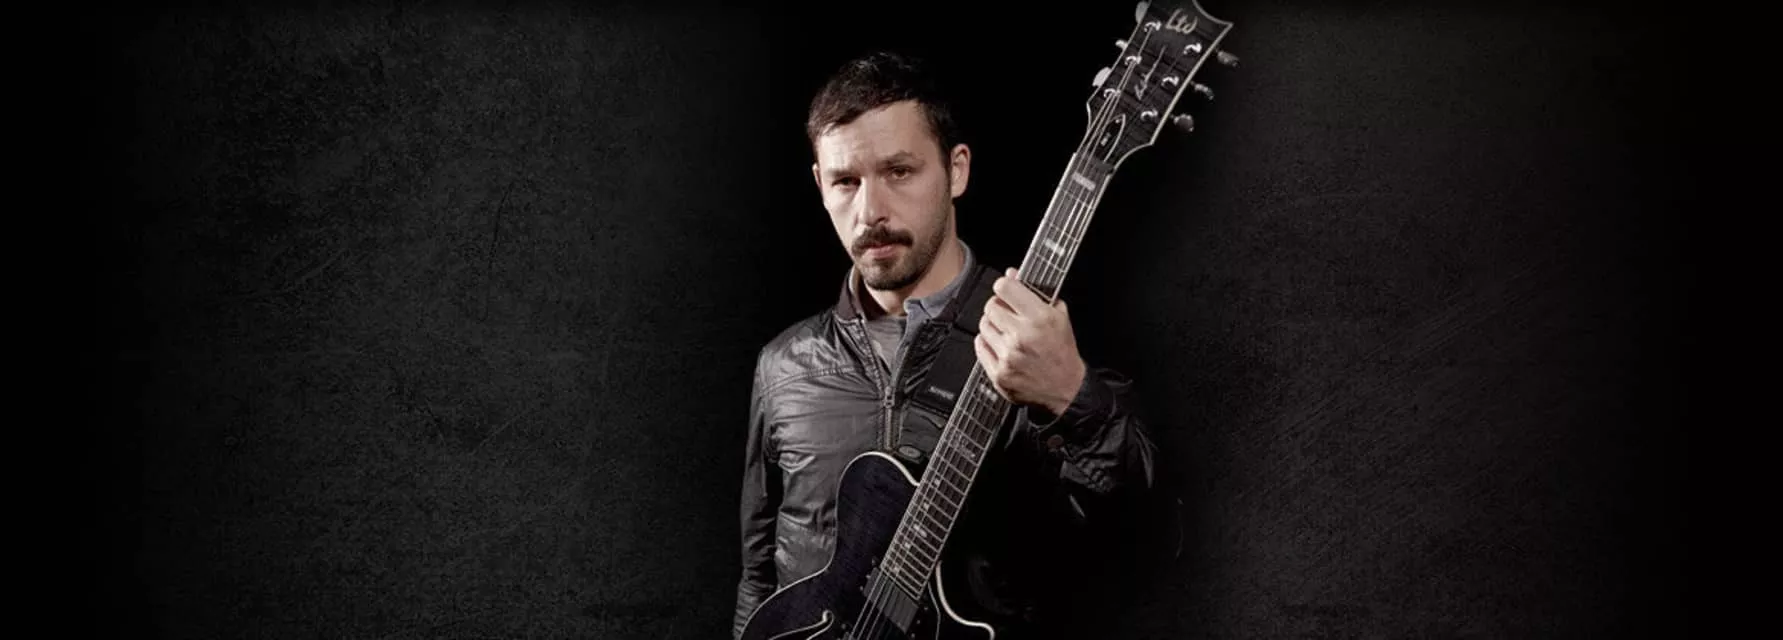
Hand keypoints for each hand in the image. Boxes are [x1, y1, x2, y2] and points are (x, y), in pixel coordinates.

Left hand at [975, 267, 1085, 415]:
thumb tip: (1012, 274)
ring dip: (993, 326)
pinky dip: (987, 344)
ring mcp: (1008, 356)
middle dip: (998, 307)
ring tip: (1007, 332)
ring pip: (983, 326)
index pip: (1004, 287)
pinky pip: (980, 347)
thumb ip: (1036, 292)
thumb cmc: (1062, 352)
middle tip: (1008, 314)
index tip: (1006, 290)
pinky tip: (1000, 345)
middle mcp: (1022, 336)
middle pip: (990, 306)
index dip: (1004, 286)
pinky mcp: (999, 373)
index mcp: (1039, 318)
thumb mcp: (1059, 316)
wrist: (1067, 389)